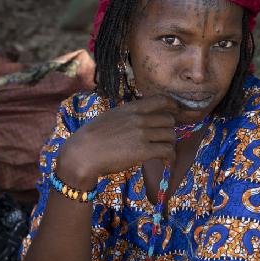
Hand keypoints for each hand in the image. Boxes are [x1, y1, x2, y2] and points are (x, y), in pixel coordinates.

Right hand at [58, 94, 178, 185]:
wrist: (82, 153)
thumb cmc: (92, 137)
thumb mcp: (111, 117)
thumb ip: (128, 115)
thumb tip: (142, 118)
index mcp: (131, 108)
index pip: (162, 100)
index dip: (173, 106)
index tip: (177, 113)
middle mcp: (139, 118)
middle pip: (169, 120)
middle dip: (169, 129)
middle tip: (165, 138)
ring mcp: (142, 134)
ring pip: (170, 135)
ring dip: (170, 144)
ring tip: (164, 150)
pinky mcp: (143, 151)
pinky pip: (167, 151)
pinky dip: (170, 156)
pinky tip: (166, 160)